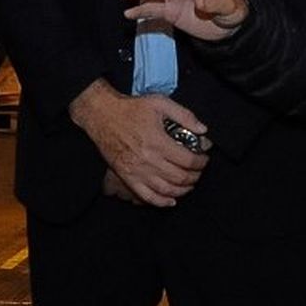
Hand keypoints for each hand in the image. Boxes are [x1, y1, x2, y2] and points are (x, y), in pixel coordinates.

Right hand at [70, 81, 209, 207]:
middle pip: (180, 177)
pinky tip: (171, 201)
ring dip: (183, 190)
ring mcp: (137, 171)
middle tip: (199, 171)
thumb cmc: (130, 108)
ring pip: (167, 190)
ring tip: (189, 184)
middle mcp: (148, 160)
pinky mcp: (127, 177)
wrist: (102, 115)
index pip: (188, 160)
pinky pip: (147, 196)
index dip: (201, 162)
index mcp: (158, 142)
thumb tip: (202, 129)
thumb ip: (184, 115)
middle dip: (195, 176)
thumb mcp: (160, 103)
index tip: (204, 159)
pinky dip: (162, 202)